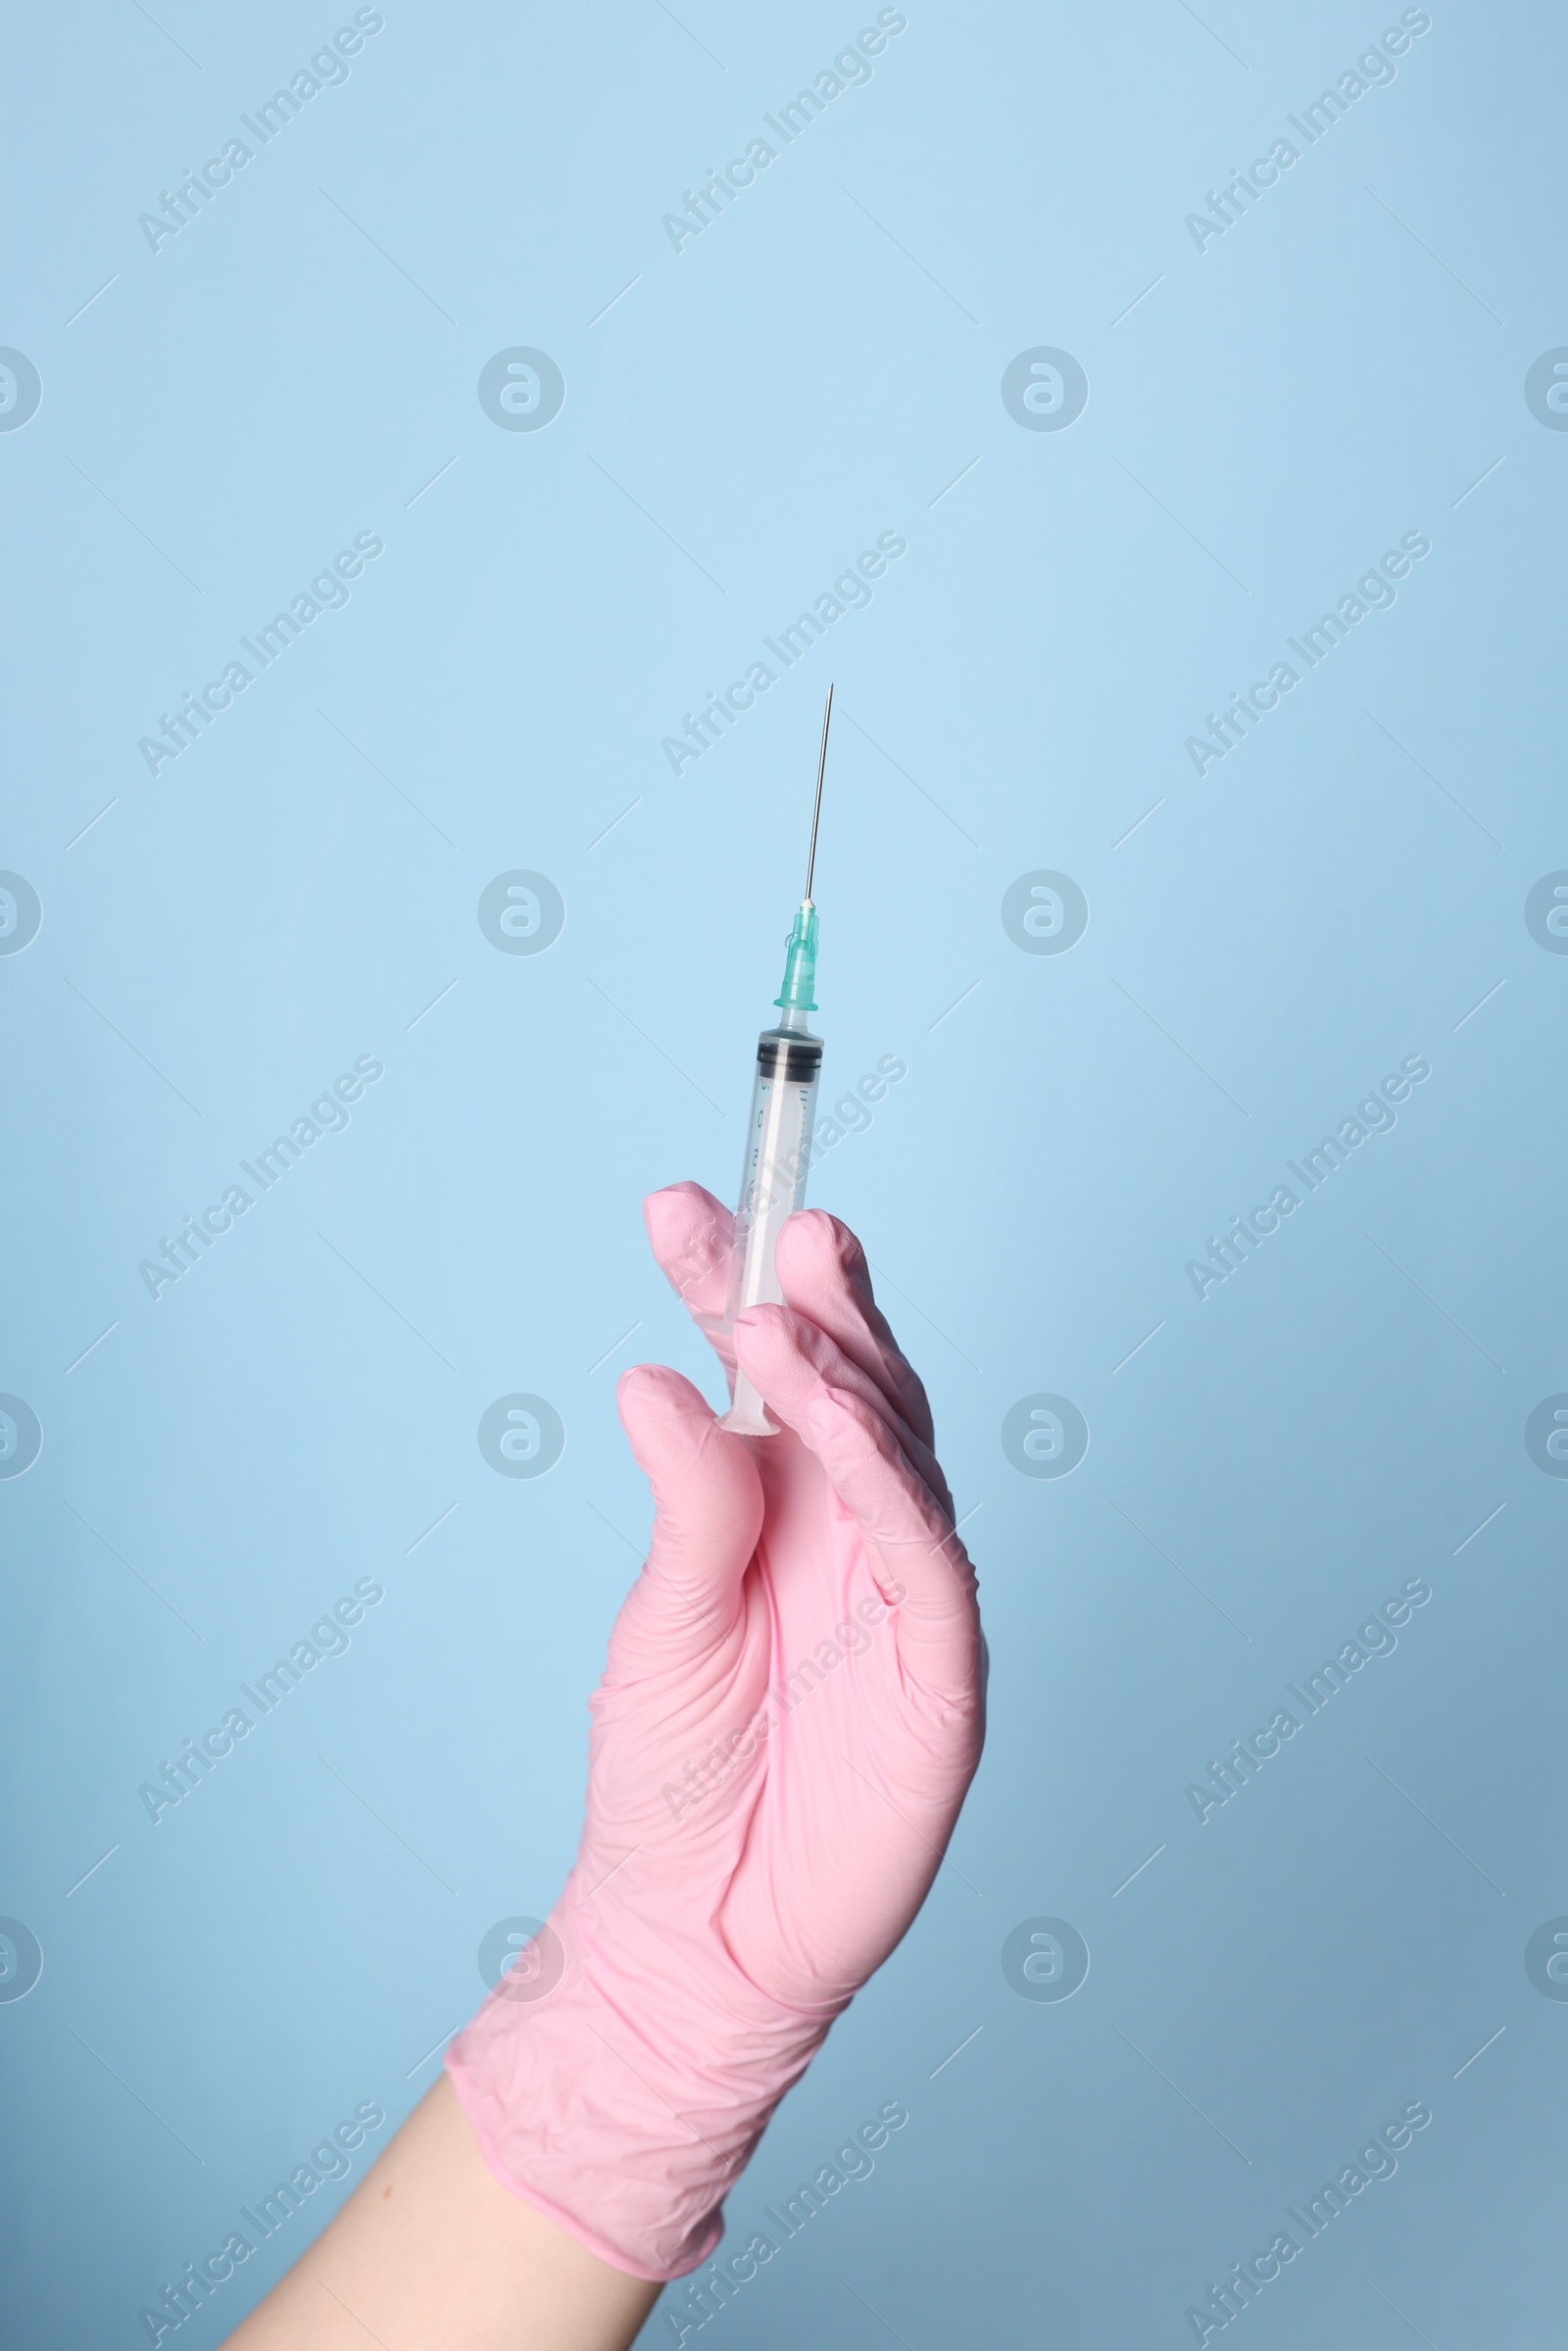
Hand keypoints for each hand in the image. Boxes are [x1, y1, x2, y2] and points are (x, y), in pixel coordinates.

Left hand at [447, 1186, 983, 2279]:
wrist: (698, 1937)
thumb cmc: (673, 1777)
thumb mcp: (660, 1621)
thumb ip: (686, 1501)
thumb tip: (657, 1378)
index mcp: (782, 1504)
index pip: (771, 1371)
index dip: (734, 1281)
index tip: (679, 1206)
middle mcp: (852, 1530)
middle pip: (860, 1384)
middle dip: (821, 1297)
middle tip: (780, 1221)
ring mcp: (904, 1593)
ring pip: (902, 1452)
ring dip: (848, 1371)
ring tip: (778, 1308)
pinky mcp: (942, 1668)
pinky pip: (927, 1555)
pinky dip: (885, 1478)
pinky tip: (833, 1416)